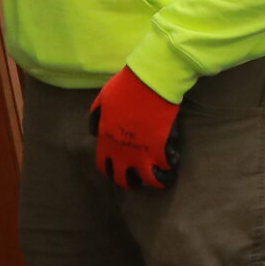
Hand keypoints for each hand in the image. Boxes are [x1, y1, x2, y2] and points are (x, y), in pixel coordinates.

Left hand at [89, 67, 180, 189]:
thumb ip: (95, 119)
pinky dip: (169, 168)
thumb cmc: (124, 89)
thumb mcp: (101, 101)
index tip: (118, 169)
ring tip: (158, 179)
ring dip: (153, 182)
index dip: (111, 171)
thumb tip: (94, 133)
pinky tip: (171, 164)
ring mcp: (143, 153)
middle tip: (138, 179)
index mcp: (106, 141)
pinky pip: (166, 168)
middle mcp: (123, 153)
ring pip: (148, 180)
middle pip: (124, 179)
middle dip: (130, 182)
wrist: (149, 83)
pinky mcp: (161, 149)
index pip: (104, 167)